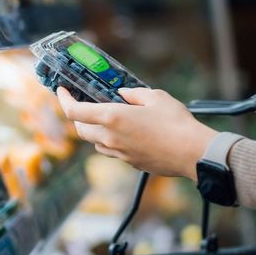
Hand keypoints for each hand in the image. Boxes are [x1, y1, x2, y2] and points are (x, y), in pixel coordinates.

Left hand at [57, 87, 218, 177]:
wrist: (193, 153)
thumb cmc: (176, 123)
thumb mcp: (155, 97)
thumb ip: (134, 94)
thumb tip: (123, 94)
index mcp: (113, 117)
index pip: (74, 111)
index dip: (63, 100)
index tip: (62, 91)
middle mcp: (110, 137)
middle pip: (80, 130)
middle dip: (77, 117)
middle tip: (83, 105)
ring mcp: (119, 153)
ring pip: (95, 143)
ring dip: (94, 131)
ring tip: (106, 119)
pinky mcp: (129, 163)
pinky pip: (111, 152)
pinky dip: (110, 141)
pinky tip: (125, 134)